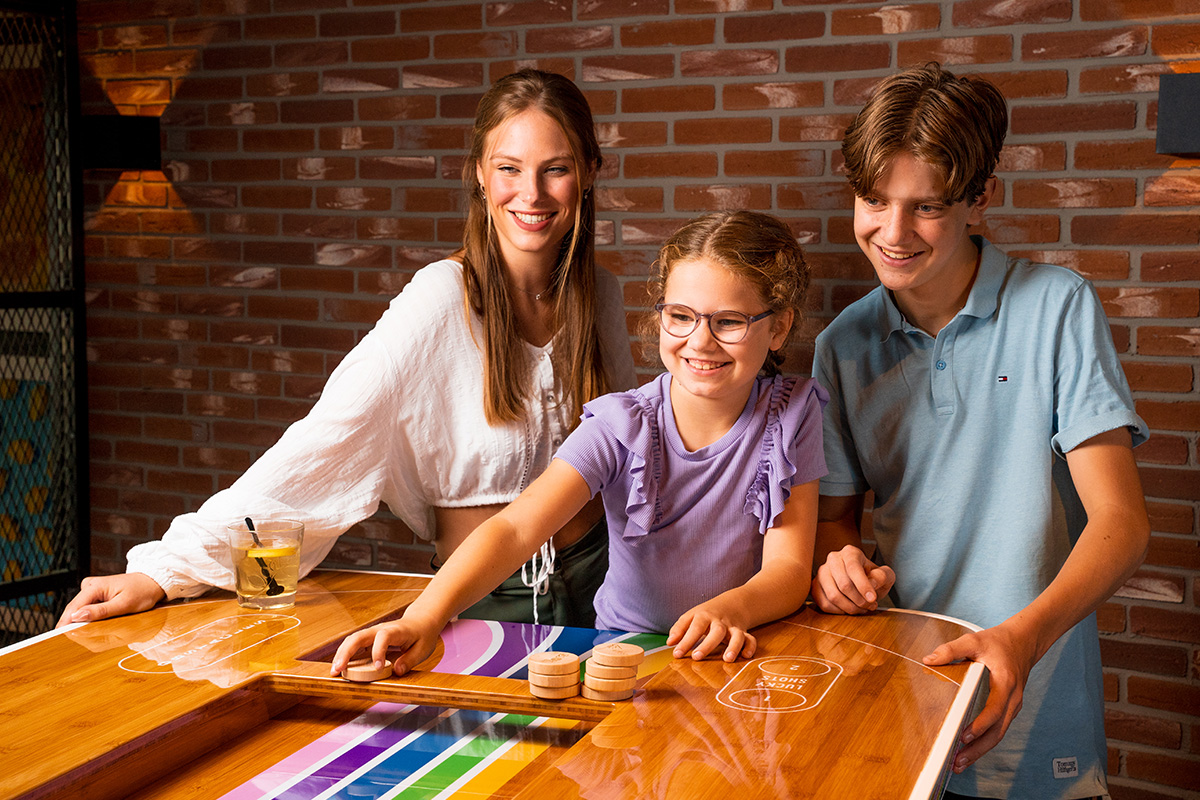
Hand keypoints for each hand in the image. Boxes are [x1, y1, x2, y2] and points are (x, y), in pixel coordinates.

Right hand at [56, 573, 165, 626]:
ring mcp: (92, 588)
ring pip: (80, 609)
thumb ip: (101, 612)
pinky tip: (94, 624)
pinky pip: (87, 607)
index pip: (74, 607)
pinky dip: (89, 617)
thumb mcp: (124, 605)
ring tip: (88, 633)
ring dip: (82, 621)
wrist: (152, 582)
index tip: (58, 636)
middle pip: (74, 609)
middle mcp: (90, 585)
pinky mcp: (95, 593)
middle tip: (72, 639)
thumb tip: (77, 617)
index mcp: (95, 586)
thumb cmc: (142, 592)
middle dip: (73, 624)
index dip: (65, 623)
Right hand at [330, 614, 441, 677]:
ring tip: (334, 672)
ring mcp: (373, 633)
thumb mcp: (423, 649)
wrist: (420, 621)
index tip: (377, 668)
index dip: (378, 651)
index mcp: (396, 630)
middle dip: (347, 653)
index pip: (383, 637)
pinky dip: (344, 655)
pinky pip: (353, 644)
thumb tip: (396, 671)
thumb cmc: (422, 635)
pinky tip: (339, 668)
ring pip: (352, 640)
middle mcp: (381, 629)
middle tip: (338, 670)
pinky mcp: (369, 638)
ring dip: (341, 654)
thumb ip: (410, 660)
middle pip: (359, 636)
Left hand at [667, 604, 756, 662]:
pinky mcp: (744, 633)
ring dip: (733, 647)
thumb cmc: (707, 614)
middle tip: (697, 657)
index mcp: (704, 616)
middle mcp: (720, 622)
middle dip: (707, 645)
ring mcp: (733, 627)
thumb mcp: (691, 616)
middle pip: (716, 631)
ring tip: (727, 659)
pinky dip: (750, 647)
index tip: (677, 654)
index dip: (685, 641)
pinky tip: (746, 656)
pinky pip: (750, 639)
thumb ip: (679, 629)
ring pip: (737, 635)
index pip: (694, 627)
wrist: (733, 603)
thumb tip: (670, 643)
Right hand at [811, 545, 894, 613]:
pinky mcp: (815, 587)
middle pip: (843, 584)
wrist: (860, 582)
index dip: (863, 585)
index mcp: (850, 552)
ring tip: (862, 609)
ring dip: (850, 608)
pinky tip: (850, 609)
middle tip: (870, 606)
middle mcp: (833, 559)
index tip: (873, 599)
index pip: (853, 568)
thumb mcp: (885, 575)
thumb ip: (882, 577)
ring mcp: (822, 573)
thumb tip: (872, 584)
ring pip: (833, 596)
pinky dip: (840, 611)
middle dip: (859, 600)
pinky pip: (825, 604)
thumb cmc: (872, 577)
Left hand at [922, 620, 1037, 772]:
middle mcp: (1012, 699)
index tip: (965, 735)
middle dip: (978, 749)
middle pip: (997, 731)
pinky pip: (997, 730)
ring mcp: (1012, 707)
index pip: (994, 710)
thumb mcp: (974, 640)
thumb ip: (952, 650)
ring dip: (980, 751)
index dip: (981, 724)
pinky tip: (968, 751)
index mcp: (1006, 683)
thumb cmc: (999, 642)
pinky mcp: (1008, 710)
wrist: (1024, 642)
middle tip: (957, 761)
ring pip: (998, 735)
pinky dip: (984, 743)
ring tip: (959, 764)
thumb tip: (928, 659)